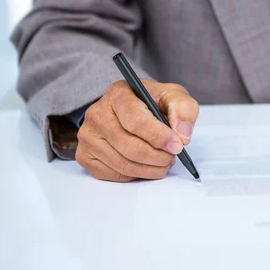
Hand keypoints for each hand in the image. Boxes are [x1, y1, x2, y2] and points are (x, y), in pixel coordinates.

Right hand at [76, 80, 199, 181]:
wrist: (132, 108)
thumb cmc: (152, 102)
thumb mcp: (173, 96)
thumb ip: (183, 110)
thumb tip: (182, 135)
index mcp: (118, 94)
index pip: (136, 120)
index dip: (159, 137)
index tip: (177, 146)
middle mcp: (97, 113)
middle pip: (130, 147)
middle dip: (158, 157)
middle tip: (172, 157)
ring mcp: (88, 136)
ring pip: (123, 164)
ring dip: (150, 169)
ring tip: (163, 162)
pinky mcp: (85, 155)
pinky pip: (114, 175)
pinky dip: (136, 175)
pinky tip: (146, 166)